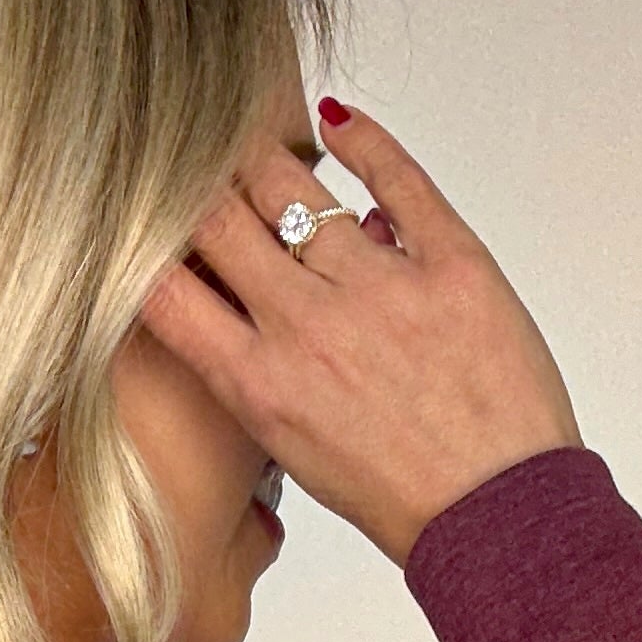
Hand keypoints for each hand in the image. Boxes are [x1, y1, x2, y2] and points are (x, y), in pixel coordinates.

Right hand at [137, 105, 583, 568]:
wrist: (500, 517)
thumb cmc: (403, 496)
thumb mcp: (297, 449)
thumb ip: (259, 369)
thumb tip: (253, 289)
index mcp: (259, 384)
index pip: (162, 289)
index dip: (143, 243)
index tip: (141, 219)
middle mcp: (308, 328)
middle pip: (218, 218)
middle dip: (195, 184)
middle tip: (192, 160)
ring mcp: (380, 290)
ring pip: (294, 187)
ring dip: (265, 158)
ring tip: (254, 141)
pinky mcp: (451, 265)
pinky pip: (396, 176)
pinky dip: (362, 139)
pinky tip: (339, 123)